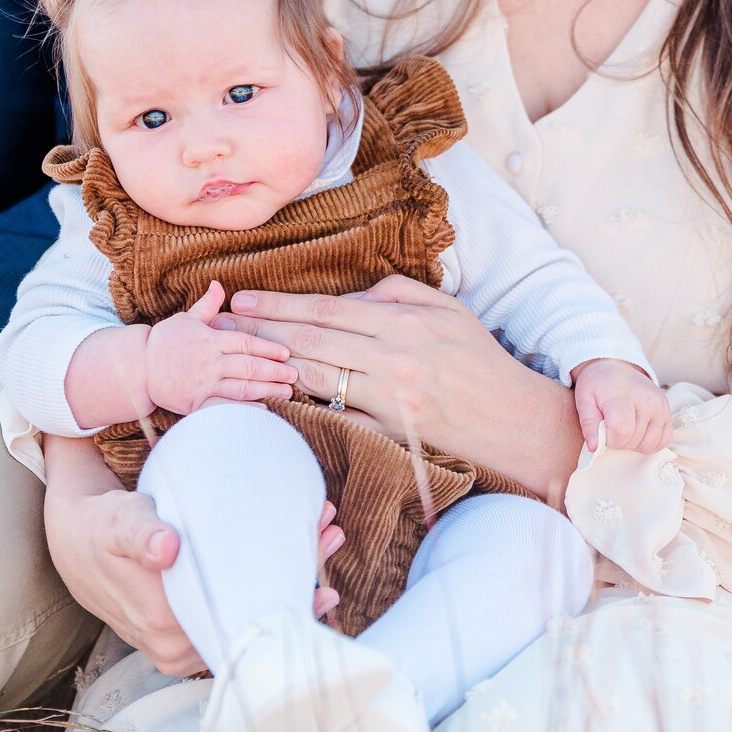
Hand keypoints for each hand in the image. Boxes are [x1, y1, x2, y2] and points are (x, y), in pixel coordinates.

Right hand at [44, 440, 343, 669]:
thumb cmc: (100, 530)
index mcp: (168, 630)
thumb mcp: (117, 523)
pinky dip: (267, 583)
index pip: (242, 620)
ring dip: (289, 579)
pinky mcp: (188, 629)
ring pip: (249, 617)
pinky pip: (236, 612)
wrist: (75, 544)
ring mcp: (185, 643)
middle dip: (298, 581)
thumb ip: (140, 534)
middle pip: (254, 621)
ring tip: (326, 535)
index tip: (320, 556)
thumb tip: (166, 548)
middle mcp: (180, 648)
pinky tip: (296, 555)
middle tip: (331, 534)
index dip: (284, 592)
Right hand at [145, 280, 297, 413]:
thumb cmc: (165, 342)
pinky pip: (224, 407)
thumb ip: (208, 305)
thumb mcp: (187, 319)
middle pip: (248, 366)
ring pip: (241, 388)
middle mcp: (209, 362)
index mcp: (210, 340)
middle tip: (295, 374)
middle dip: (274, 371)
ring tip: (287, 392)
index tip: (287, 352)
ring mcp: (202, 384)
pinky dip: (244, 409)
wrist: (137, 369)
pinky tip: (263, 411)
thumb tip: (219, 283)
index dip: (268, 348)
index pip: (246, 342)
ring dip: (267, 390)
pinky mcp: (196, 403)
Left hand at [210, 275, 585, 498]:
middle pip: (310, 344)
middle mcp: (392, 361)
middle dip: (260, 332)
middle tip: (219, 326)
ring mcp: (389, 403)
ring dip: (270, 367)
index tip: (241, 299)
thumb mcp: (446, 310)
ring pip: (315, 380)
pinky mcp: (389, 436)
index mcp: (403, 324)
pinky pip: (335, 420)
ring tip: (234, 357)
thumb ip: (393, 294)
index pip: (326, 311)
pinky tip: (269, 401)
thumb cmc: (478, 360)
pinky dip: (300, 410)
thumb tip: (345, 297)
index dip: (279, 305)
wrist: (513, 420)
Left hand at [573, 360, 671, 453]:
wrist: (616, 366)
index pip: (621, 432)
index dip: (610, 440)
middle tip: (612, 428)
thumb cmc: (598, 385)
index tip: (603, 432)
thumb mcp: (584, 399)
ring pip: (650, 444)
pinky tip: (638, 433)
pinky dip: (650, 443)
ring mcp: (660, 406)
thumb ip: (588, 424)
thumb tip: (595, 448)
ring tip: (625, 430)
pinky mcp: (668, 411)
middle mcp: (646, 400)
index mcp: (622, 395)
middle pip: (634, 440)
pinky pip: (664, 440)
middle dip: (620, 442)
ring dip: (635, 444)